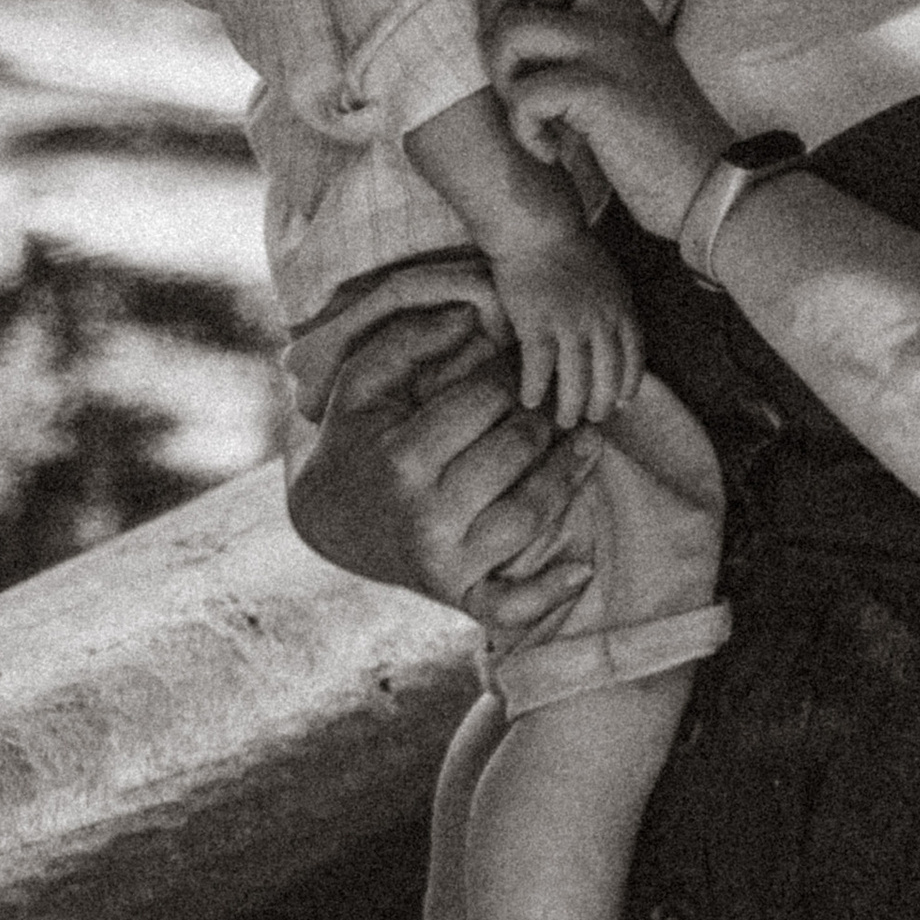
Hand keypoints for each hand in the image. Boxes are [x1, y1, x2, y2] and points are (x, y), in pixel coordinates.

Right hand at [283, 302, 598, 634]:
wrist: (329, 521)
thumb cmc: (355, 440)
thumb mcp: (362, 384)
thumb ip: (407, 340)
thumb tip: (469, 314)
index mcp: (401, 458)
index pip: (483, 402)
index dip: (513, 372)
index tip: (525, 360)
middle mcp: (425, 514)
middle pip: (515, 453)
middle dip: (545, 416)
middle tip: (560, 397)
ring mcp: (445, 561)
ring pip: (529, 516)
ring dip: (570, 475)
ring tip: (591, 441)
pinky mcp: (458, 596)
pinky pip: (511, 605)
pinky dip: (550, 594)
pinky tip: (582, 569)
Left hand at [486, 0, 734, 241]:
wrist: (708, 182)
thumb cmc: (657, 134)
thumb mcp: (624, 62)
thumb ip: (582, 33)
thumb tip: (510, 21)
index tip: (514, 37)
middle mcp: (612, 8)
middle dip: (492, 18)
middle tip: (511, 72)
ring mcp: (607, 45)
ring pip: (511, 32)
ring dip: (506, 83)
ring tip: (533, 118)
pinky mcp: (599, 90)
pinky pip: (526, 95)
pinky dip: (526, 131)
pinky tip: (550, 151)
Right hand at [492, 222, 644, 429]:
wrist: (538, 230)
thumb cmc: (569, 250)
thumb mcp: (609, 277)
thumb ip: (613, 307)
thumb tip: (612, 336)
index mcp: (621, 308)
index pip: (633, 356)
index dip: (630, 383)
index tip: (624, 402)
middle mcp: (600, 321)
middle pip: (607, 375)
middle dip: (602, 403)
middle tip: (593, 418)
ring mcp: (569, 324)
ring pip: (575, 379)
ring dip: (571, 406)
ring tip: (564, 420)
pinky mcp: (537, 325)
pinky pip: (539, 367)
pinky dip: (535, 387)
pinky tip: (530, 400)